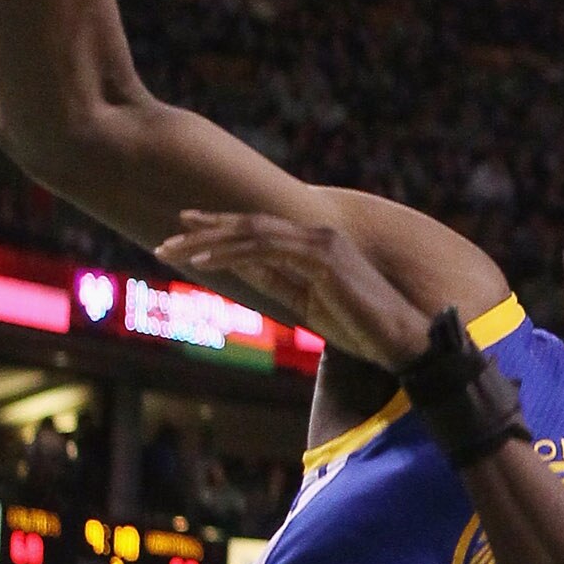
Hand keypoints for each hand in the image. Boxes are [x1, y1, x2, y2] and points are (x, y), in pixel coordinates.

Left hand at [155, 211, 434, 372]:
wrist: (397, 338)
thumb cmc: (360, 326)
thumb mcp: (306, 302)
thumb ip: (276, 279)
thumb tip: (238, 264)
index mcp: (315, 244)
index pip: (259, 230)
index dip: (220, 228)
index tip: (185, 230)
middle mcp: (317, 235)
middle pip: (250, 224)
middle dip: (206, 230)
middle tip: (167, 240)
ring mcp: (321, 243)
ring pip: (253, 233)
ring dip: (209, 241)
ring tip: (174, 251)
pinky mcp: (323, 257)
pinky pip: (267, 250)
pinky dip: (230, 254)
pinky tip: (203, 262)